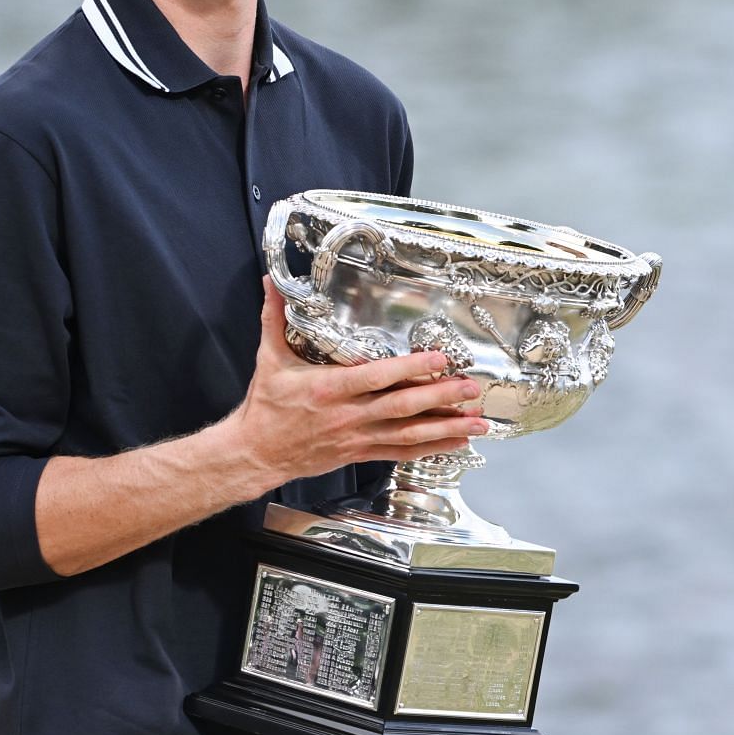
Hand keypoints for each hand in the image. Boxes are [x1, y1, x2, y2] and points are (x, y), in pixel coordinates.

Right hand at [222, 277, 486, 492]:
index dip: (411, 368)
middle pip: (402, 406)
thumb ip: (273, 317)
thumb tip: (271, 281)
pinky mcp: (361, 453)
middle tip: (470, 388)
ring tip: (476, 421)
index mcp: (328, 388)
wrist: (256, 452)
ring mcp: (357, 437)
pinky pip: (401, 452)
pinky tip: (456, 442)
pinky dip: (431, 448)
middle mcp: (348, 415)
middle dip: (440, 397)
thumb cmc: (266, 405)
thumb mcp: (269, 357)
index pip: (377, 377)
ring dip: (445, 427)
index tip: (440, 359)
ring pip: (408, 434)